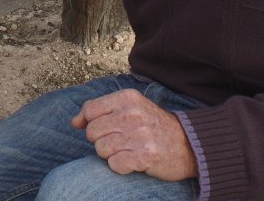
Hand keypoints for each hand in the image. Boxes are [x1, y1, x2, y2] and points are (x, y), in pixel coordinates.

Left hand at [71, 89, 196, 181]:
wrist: (189, 145)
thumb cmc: (154, 126)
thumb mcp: (130, 107)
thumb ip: (101, 111)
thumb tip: (74, 122)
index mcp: (128, 98)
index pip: (90, 110)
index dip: (90, 123)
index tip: (102, 129)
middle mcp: (133, 113)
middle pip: (92, 132)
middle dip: (101, 141)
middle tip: (120, 141)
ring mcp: (139, 135)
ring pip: (101, 149)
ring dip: (111, 154)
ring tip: (128, 150)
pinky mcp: (145, 156)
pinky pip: (115, 164)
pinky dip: (120, 166)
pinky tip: (132, 161)